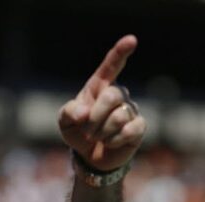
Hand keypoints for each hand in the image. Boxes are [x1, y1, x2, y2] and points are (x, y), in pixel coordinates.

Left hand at [59, 35, 146, 171]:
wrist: (91, 156)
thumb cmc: (78, 132)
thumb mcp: (65, 122)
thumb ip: (69, 112)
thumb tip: (84, 113)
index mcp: (99, 86)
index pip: (112, 65)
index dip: (121, 51)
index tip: (132, 40)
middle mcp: (118, 94)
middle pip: (112, 96)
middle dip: (95, 118)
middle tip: (87, 132)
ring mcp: (130, 110)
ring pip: (119, 117)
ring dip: (103, 132)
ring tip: (98, 138)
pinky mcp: (139, 127)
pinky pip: (130, 130)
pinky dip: (115, 140)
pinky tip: (111, 143)